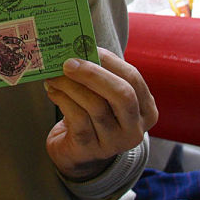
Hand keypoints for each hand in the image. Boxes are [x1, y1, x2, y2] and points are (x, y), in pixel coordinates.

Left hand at [43, 48, 157, 180]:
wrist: (76, 150)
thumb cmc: (92, 114)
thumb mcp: (104, 96)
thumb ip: (100, 74)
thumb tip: (79, 48)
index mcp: (146, 110)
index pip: (133, 79)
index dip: (111, 61)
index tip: (89, 48)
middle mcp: (135, 129)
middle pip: (122, 95)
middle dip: (94, 74)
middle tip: (68, 62)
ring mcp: (114, 142)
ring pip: (96, 106)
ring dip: (71, 86)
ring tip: (54, 76)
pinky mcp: (91, 149)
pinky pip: (78, 118)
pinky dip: (63, 99)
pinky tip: (53, 90)